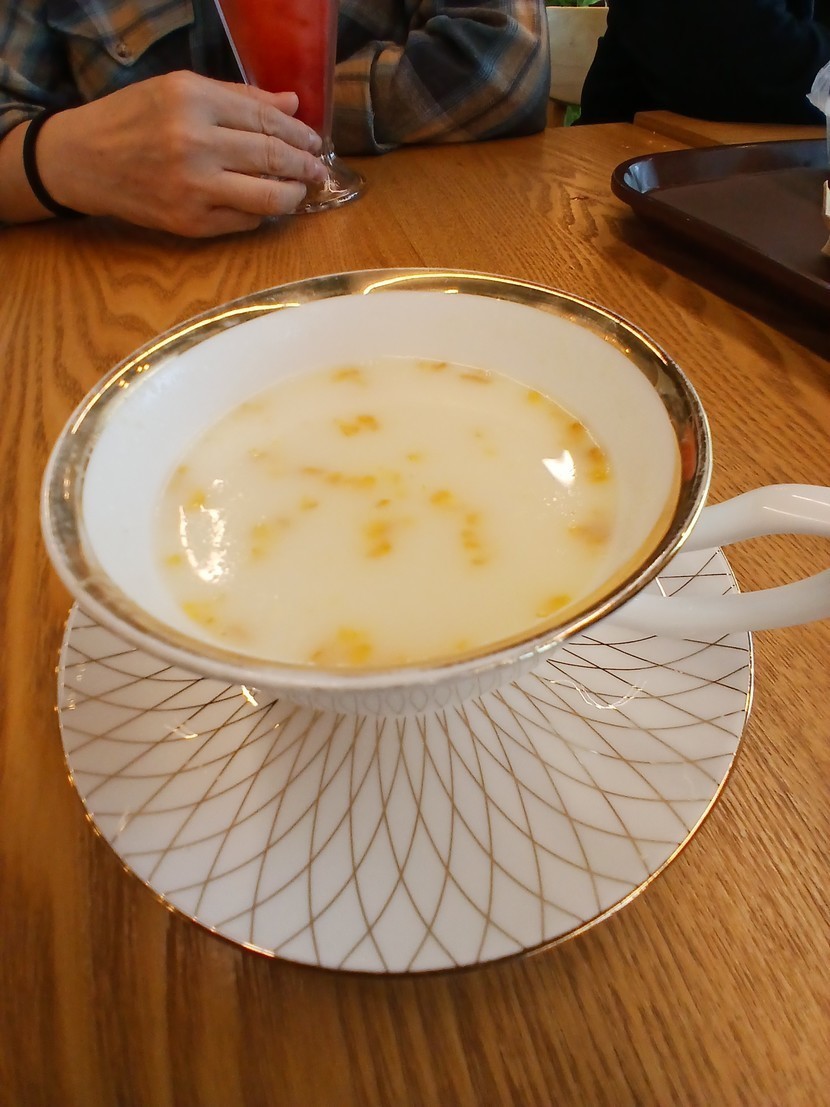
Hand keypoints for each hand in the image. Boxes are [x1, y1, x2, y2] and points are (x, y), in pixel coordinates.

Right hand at [36, 72, 327, 236]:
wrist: (85, 160)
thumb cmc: (133, 119)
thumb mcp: (178, 90)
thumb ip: (238, 98)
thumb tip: (292, 106)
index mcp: (193, 100)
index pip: (265, 120)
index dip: (299, 134)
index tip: (314, 141)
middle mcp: (195, 143)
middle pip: (272, 157)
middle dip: (305, 166)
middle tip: (318, 170)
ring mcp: (194, 187)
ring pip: (267, 197)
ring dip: (292, 195)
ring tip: (300, 191)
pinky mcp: (190, 222)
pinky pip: (244, 221)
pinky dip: (260, 213)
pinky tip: (263, 204)